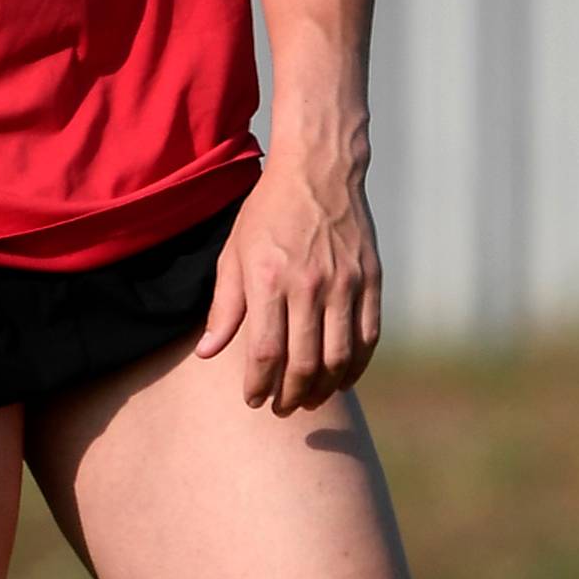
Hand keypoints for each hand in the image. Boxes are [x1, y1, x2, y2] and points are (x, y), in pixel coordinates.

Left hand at [198, 152, 384, 415]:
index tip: (252, 400)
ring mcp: (345, 283)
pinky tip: (341, 379)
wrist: (319, 169)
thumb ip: (224, 306)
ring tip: (309, 400)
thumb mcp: (235, 252)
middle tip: (280, 409)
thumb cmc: (268, 211)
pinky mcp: (371, 280)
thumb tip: (207, 353)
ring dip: (322, 390)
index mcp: (268, 279)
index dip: (258, 386)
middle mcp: (309, 284)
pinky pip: (367, 337)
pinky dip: (356, 366)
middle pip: (303, 364)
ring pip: (338, 358)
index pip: (264, 353)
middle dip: (289, 397)